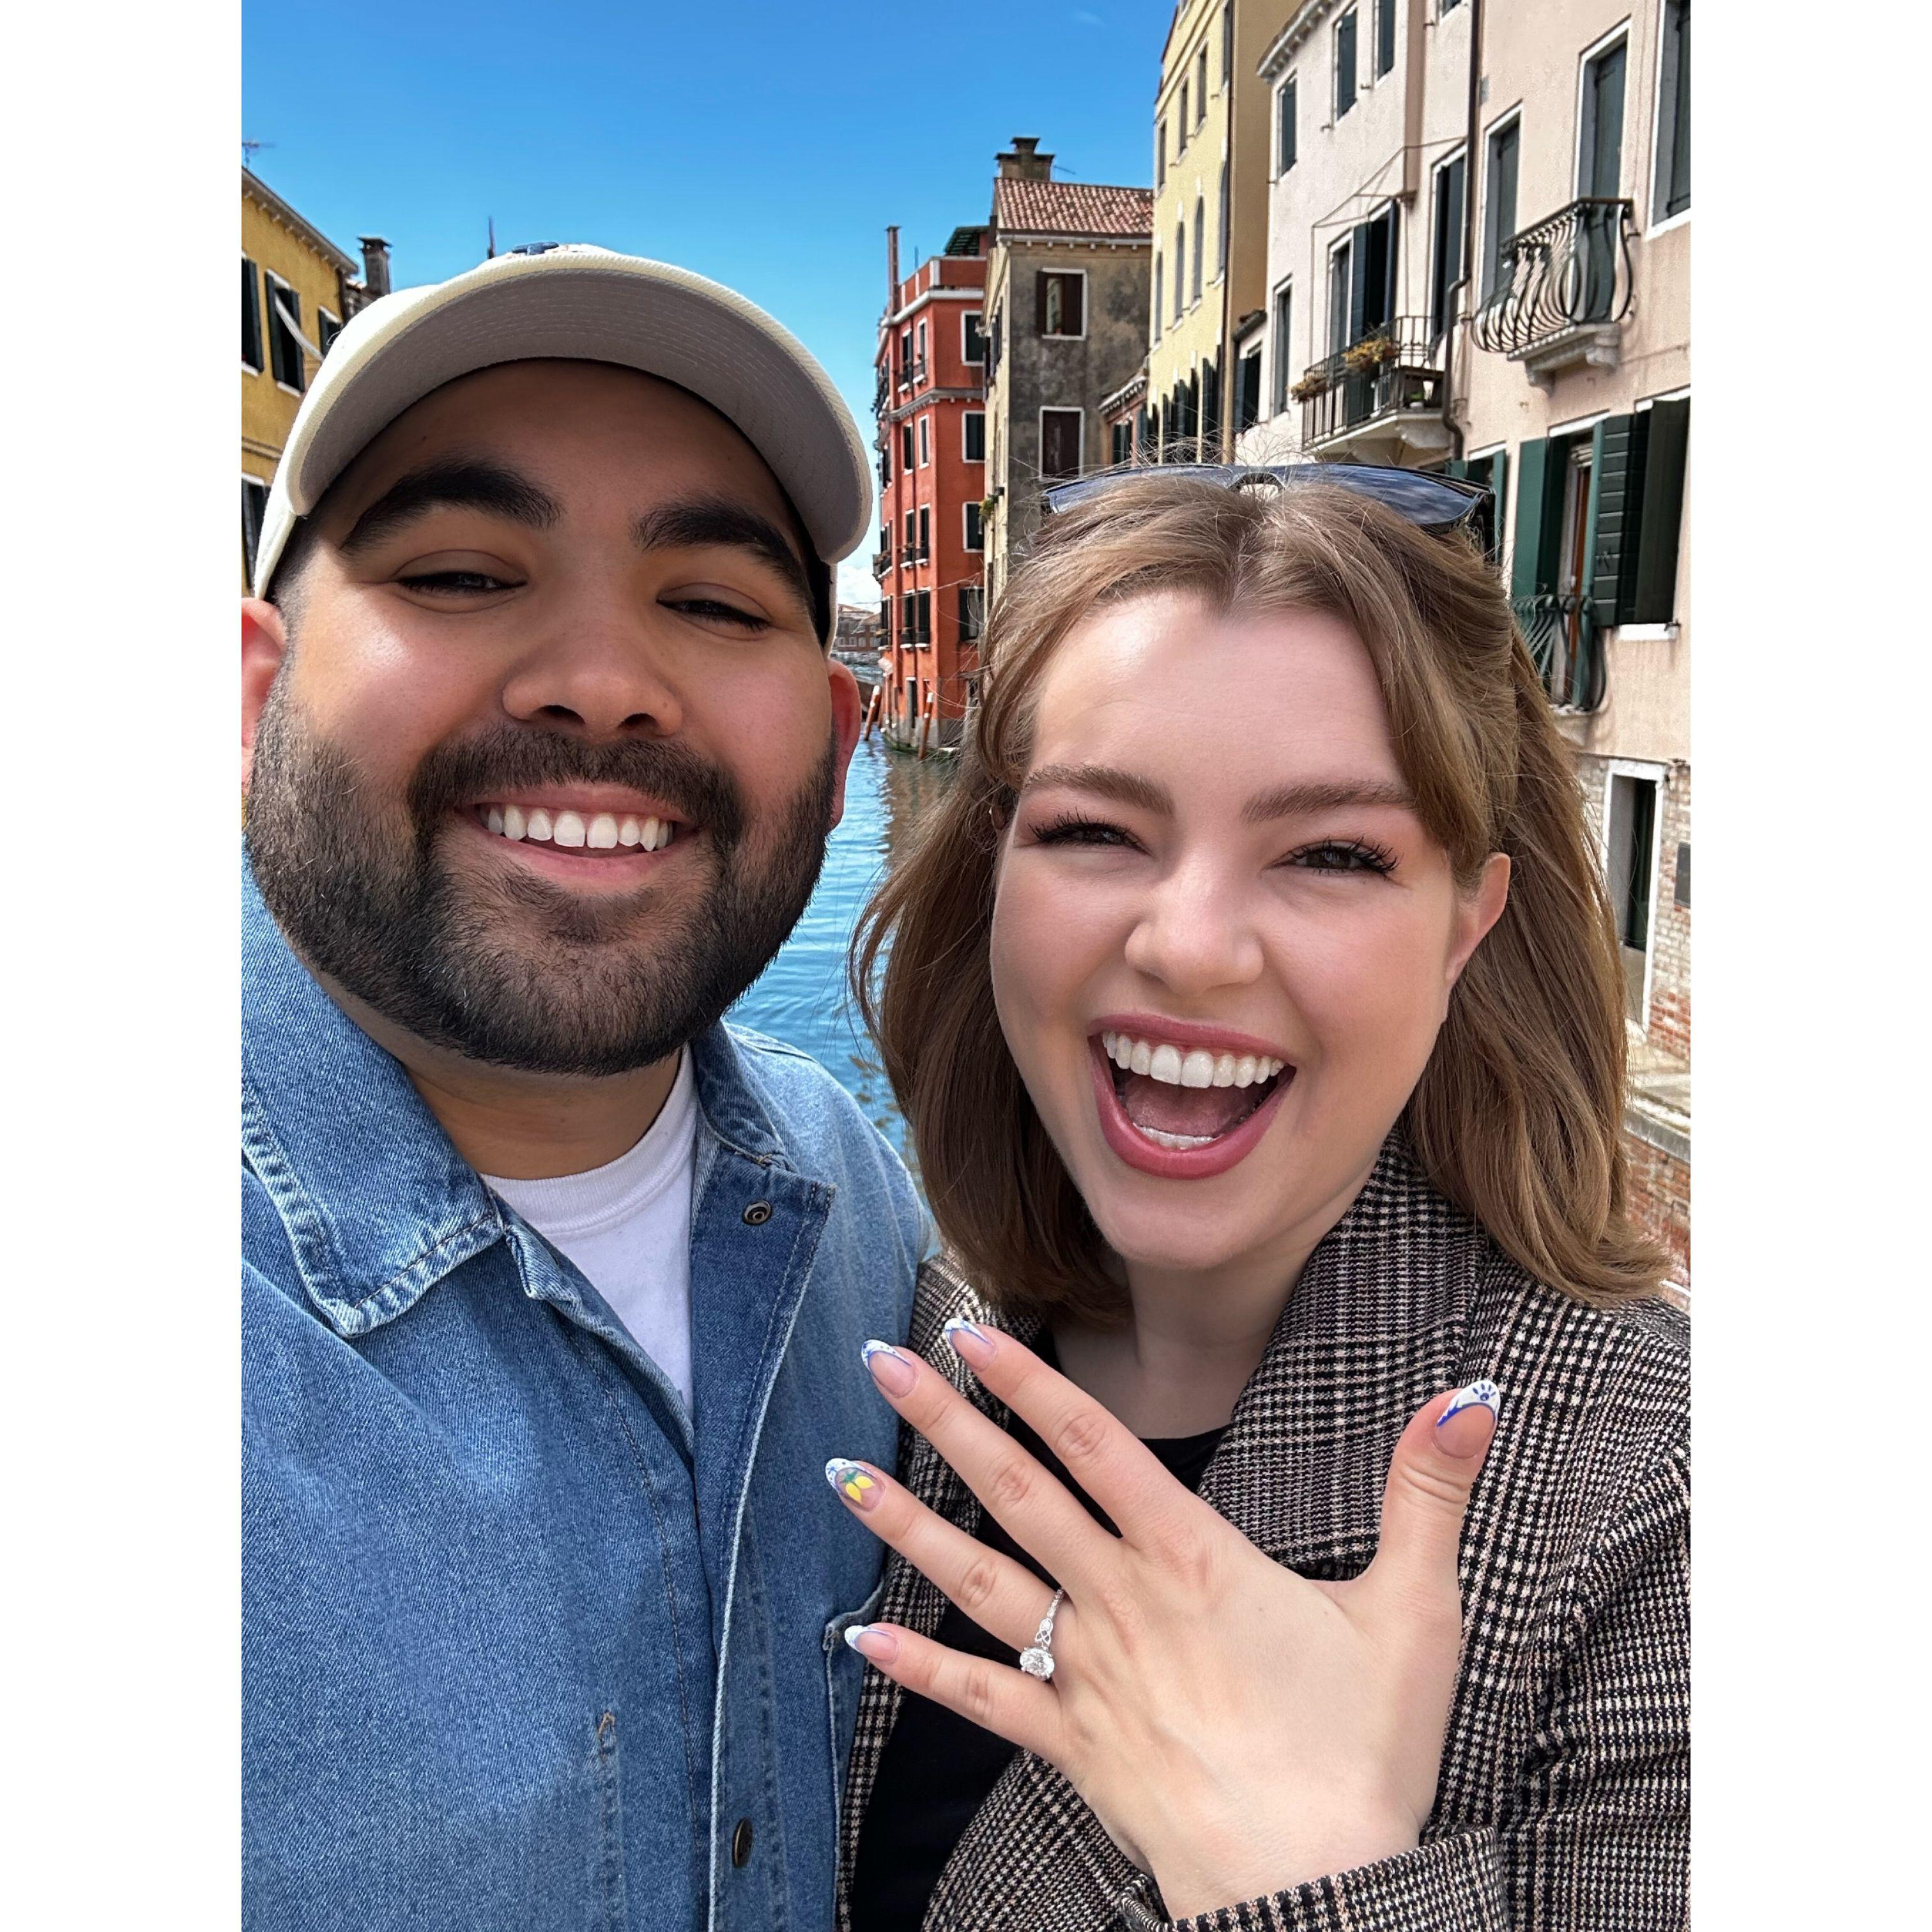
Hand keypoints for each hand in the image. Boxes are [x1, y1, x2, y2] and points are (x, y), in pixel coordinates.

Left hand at [824, 1321, 1500, 1920]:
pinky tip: (860, 1639)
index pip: (1094, 1444)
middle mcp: (1122, 1604)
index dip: (1029, 1381)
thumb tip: (1469, 1394)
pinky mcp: (1075, 1749)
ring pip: (981, 1582)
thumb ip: (1428, 1494)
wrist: (1317, 1894)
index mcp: (1192, 1560)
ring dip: (906, 1524)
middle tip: (879, 1358)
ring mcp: (1089, 1678)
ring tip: (838, 1470)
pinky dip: (921, 1671)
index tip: (968, 1331)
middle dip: (944, 1421)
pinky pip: (984, 1701)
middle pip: (1017, 1493)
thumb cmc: (1365, 1754)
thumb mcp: (1415, 1613)